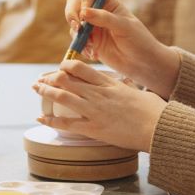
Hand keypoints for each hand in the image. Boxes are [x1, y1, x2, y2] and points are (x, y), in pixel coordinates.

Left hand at [32, 59, 166, 152]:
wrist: (158, 127)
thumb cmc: (154, 110)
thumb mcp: (137, 91)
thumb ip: (125, 87)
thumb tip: (125, 86)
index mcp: (109, 83)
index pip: (80, 68)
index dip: (65, 66)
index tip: (59, 69)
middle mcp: (98, 94)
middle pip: (66, 79)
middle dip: (50, 78)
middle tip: (40, 79)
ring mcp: (95, 110)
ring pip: (62, 96)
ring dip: (46, 92)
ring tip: (36, 89)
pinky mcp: (94, 128)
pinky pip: (67, 124)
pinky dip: (51, 120)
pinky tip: (40, 117)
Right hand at [64, 0, 179, 96]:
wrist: (142, 63)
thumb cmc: (139, 41)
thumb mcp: (124, 26)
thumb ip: (104, 18)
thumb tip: (83, 12)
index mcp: (109, 2)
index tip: (86, 11)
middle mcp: (97, 12)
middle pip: (74, 3)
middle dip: (71, 14)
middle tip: (77, 27)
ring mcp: (91, 27)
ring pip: (73, 23)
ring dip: (77, 34)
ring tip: (92, 46)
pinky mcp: (88, 42)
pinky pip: (76, 41)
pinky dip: (81, 47)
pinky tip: (94, 54)